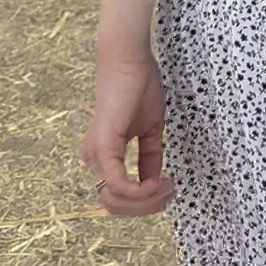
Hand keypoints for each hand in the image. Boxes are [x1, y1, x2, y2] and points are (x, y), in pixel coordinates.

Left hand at [80, 48, 176, 217]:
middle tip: (171, 192)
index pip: (119, 195)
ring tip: (168, 185)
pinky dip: (140, 191)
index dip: (145, 202)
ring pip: (117, 200)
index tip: (170, 191)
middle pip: (117, 205)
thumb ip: (149, 158)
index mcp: (103, 155)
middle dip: (148, 206)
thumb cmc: (138, 85)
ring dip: (146, 201)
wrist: (130, 59)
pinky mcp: (103, 148)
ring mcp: (96, 155)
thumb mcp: (150, 129)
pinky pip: (119, 185)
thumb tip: (156, 184)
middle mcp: (94, 159)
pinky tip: (155, 183)